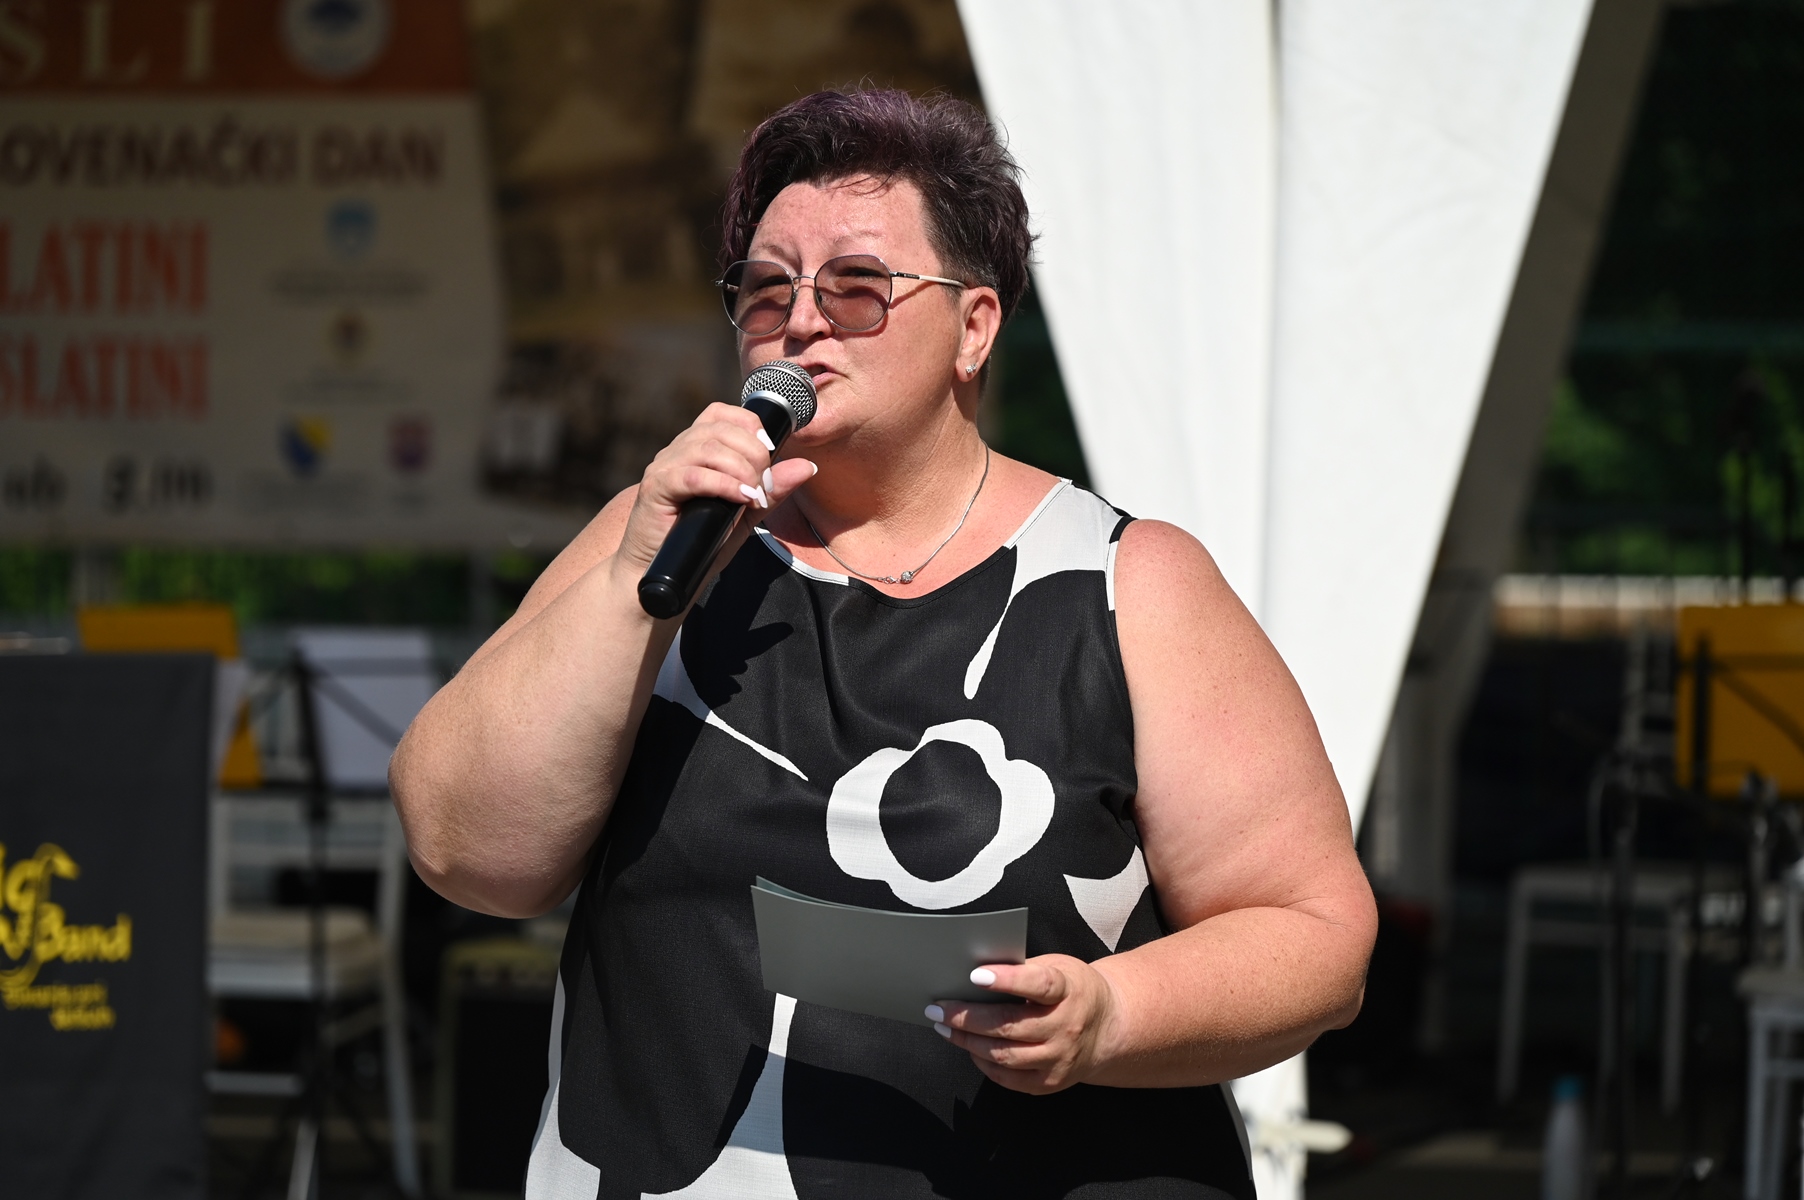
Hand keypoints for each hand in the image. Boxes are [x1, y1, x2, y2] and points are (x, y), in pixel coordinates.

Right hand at [614, 402, 817, 579]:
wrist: (657, 574)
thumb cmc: (699, 543)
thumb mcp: (745, 515)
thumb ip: (772, 490)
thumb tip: (808, 466)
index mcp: (695, 448)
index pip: (722, 413)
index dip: (750, 426)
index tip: (769, 453)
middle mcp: (677, 451)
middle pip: (720, 428)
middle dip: (753, 453)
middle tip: (763, 485)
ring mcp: (664, 467)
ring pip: (708, 447)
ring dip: (741, 469)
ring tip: (753, 495)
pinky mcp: (656, 489)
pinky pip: (692, 475)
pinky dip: (722, 485)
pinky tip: (740, 498)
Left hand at [926, 954, 1121, 1094]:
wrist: (1108, 1029)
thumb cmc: (1074, 991)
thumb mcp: (1059, 968)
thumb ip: (1023, 969)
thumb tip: (974, 973)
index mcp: (1070, 991)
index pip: (1039, 985)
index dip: (1007, 980)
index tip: (975, 975)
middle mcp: (1066, 1028)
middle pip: (1010, 1025)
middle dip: (967, 1016)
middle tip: (937, 1007)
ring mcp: (1059, 1059)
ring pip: (1004, 1055)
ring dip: (967, 1041)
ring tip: (944, 1025)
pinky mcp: (1050, 1082)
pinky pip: (1008, 1078)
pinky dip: (983, 1062)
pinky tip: (969, 1047)